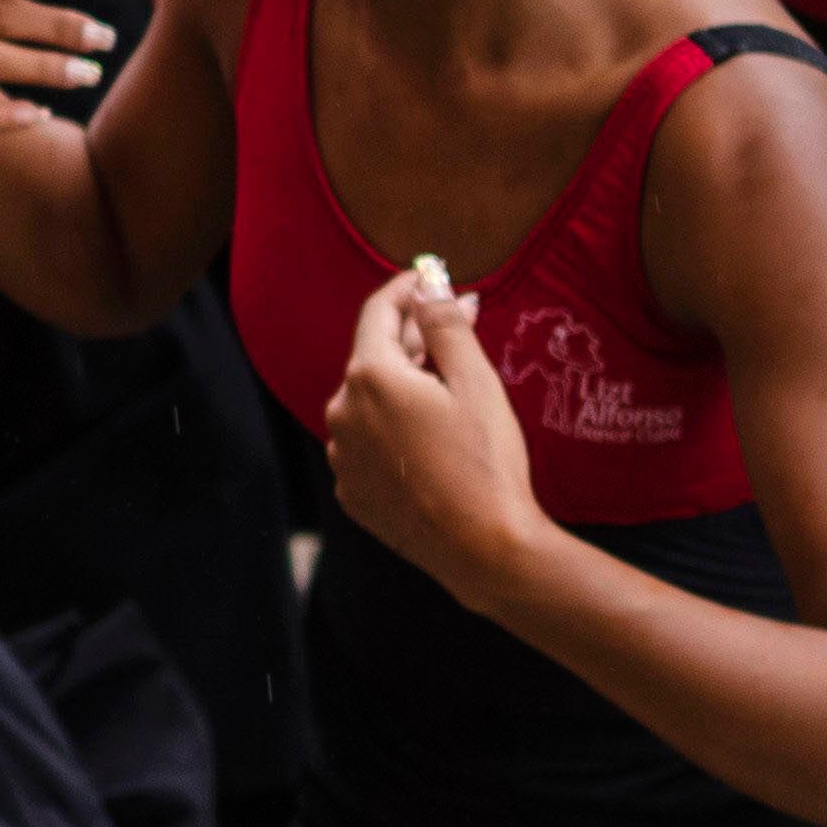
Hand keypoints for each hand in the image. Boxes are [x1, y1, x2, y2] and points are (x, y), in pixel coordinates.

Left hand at [310, 260, 544, 586]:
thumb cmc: (485, 463)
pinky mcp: (352, 490)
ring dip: (401, 386)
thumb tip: (431, 287)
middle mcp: (341, 413)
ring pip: (369, 402)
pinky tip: (431, 436)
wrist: (482, 548)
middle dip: (411, 338)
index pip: (378, 312)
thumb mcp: (475, 383)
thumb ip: (446, 326)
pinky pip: (368, 443)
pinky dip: (393, 428)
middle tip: (452, 325)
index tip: (428, 277)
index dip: (406, 289)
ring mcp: (342, 456)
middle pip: (373, 357)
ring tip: (446, 388)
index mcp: (369, 377)